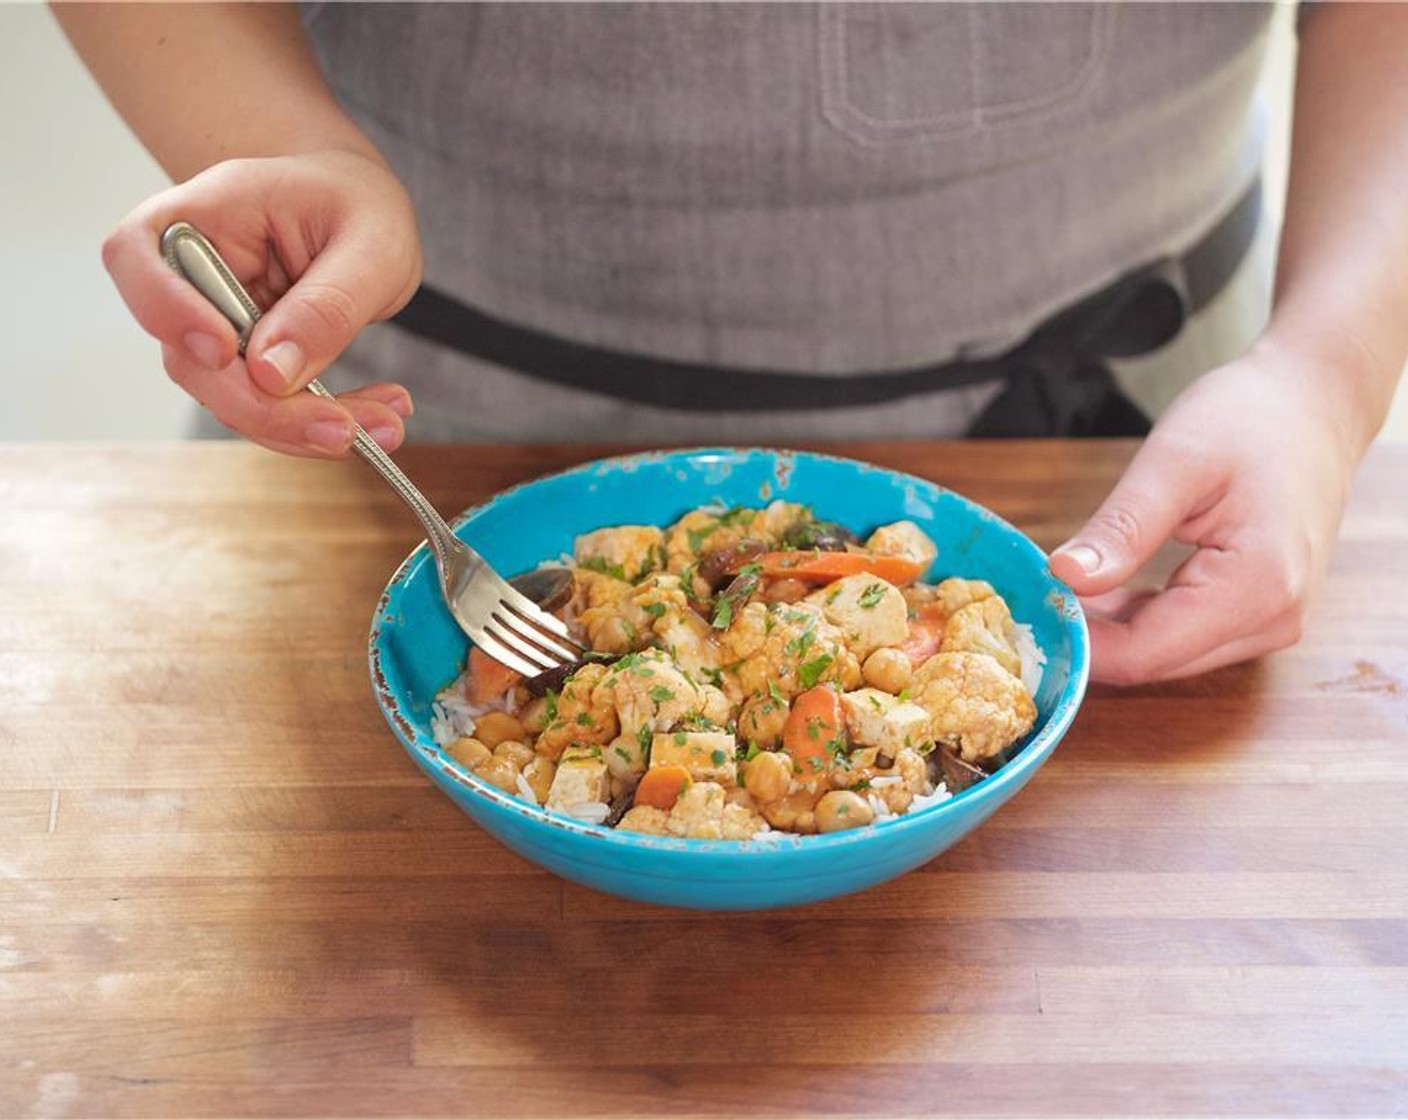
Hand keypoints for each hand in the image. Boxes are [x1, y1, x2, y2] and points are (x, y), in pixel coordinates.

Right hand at [103, 148, 422, 457]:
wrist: (357, 212)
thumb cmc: (357, 205)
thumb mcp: (372, 244)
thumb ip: (328, 304)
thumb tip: (272, 373)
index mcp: (211, 210)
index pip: (137, 252)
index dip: (164, 308)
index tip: (224, 350)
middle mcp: (195, 272)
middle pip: (189, 356)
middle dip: (267, 407)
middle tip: (345, 430)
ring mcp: (211, 322)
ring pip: (228, 397)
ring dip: (303, 425)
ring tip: (386, 423)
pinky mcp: (240, 361)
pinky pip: (264, 406)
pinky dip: (318, 421)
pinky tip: (376, 416)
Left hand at [1048, 341, 1355, 684]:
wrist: (1314, 403)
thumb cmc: (1251, 418)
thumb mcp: (1174, 461)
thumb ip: (1122, 529)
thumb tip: (1065, 579)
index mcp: (1257, 588)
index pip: (1144, 654)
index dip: (1077, 644)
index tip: (1025, 613)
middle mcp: (1272, 621)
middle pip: (1154, 662)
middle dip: (1089, 638)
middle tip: (1029, 597)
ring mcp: (1271, 622)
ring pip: (1164, 653)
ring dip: (1108, 631)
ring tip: (1058, 587)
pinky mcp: (1259, 613)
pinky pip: (1182, 634)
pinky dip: (1135, 619)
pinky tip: (1099, 589)